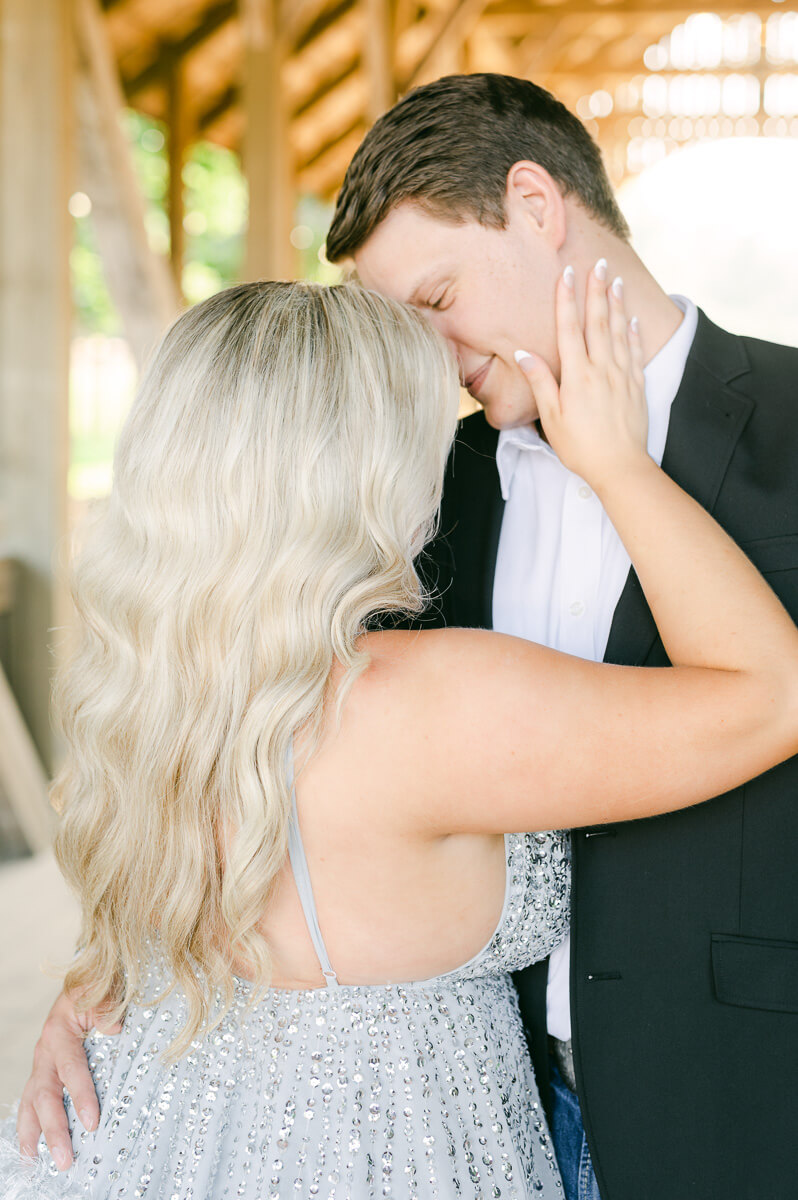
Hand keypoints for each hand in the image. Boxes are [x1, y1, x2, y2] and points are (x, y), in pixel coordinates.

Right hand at [16, 988, 121, 1170]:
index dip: (81, 1096)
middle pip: (45, 1097)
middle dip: (54, 1130)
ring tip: (34, 1163)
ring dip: (33, 1135)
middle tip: (65, 1159)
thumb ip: (106, 1005)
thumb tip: (114, 1028)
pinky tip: (32, 1149)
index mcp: (59, 1033)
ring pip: (31, 1104)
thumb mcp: (100, 988)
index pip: (71, 1069)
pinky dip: (29, 1126)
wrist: (83, 985)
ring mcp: (42, 1065)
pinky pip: (32, 1102)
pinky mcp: (44, 1073)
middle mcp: (45, 1053)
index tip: (92, 1122)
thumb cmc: (94, 989)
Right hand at [514, 261, 647, 489]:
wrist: (620, 467)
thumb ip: (541, 382)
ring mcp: (622, 376)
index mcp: (577, 375)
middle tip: (599, 264)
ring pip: (619, 331)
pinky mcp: (636, 386)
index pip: (569, 328)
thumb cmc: (581, 447)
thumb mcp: (552, 418)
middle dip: (596, 291)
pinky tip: (632, 318)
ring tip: (616, 281)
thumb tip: (523, 354)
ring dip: (617, 304)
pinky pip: (635, 352)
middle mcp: (602, 369)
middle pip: (598, 322)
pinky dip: (633, 332)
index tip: (568, 274)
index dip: (567, 299)